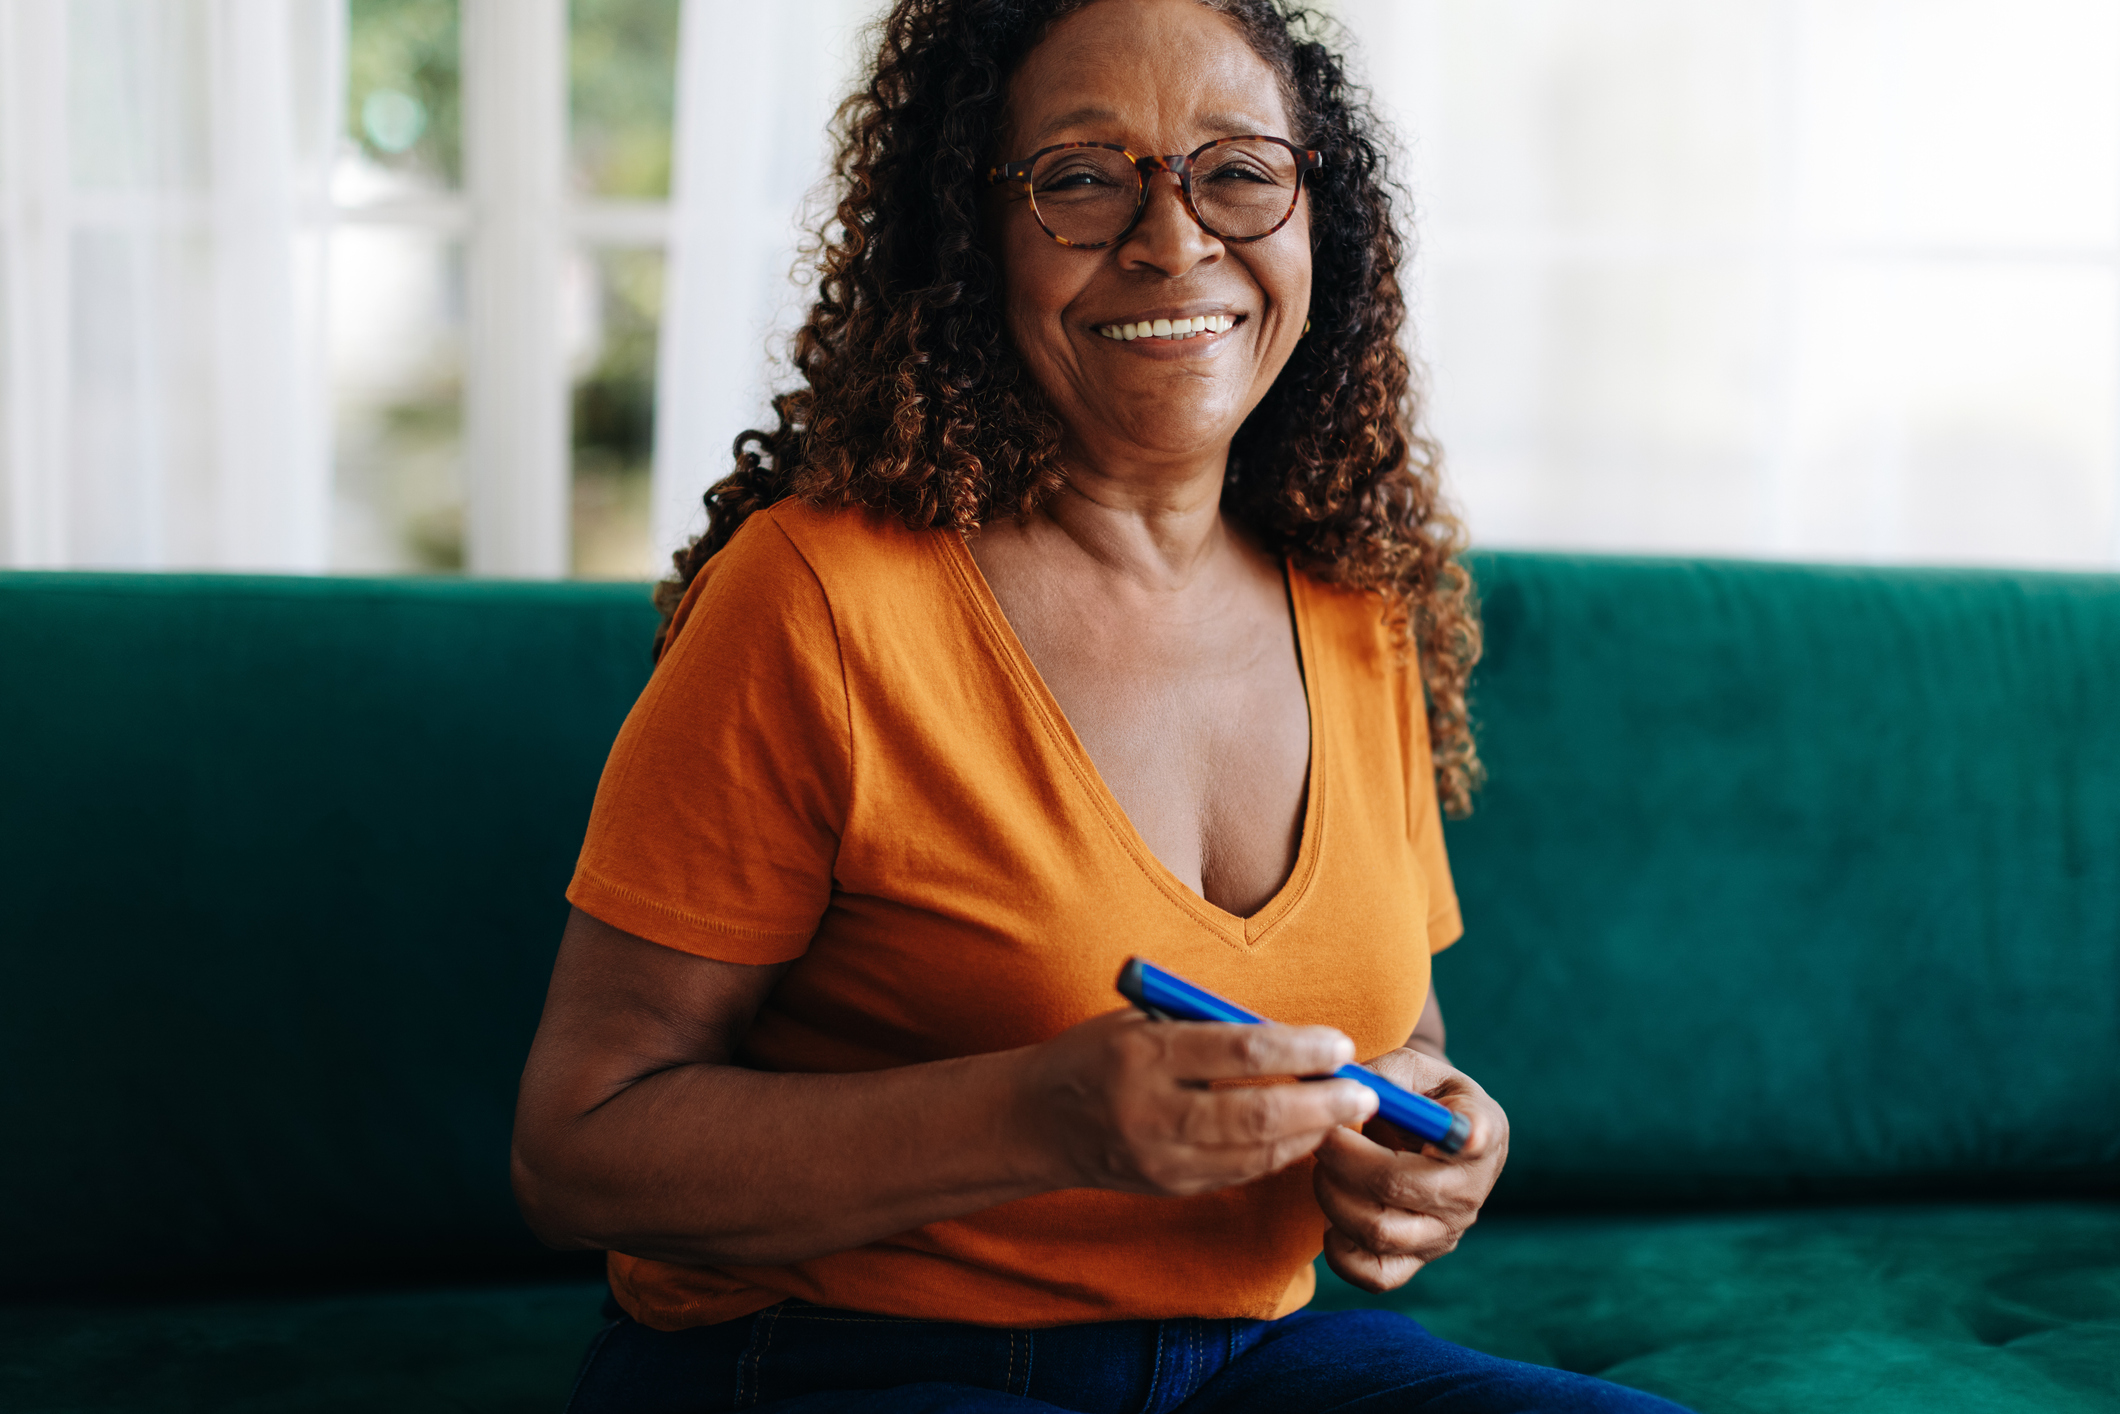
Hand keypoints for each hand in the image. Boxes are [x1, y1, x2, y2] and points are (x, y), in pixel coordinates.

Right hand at [1018, 1009, 1380, 1197]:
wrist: (1037, 1121)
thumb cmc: (1100, 1053)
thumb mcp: (1145, 1022)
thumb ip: (1211, 1029)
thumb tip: (1297, 1041)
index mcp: (1145, 1055)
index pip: (1241, 1052)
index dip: (1301, 1051)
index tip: (1341, 1044)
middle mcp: (1152, 1113)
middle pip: (1258, 1114)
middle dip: (1323, 1105)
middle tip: (1365, 1094)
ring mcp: (1161, 1159)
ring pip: (1257, 1153)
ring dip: (1312, 1134)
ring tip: (1348, 1115)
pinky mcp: (1171, 1187)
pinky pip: (1241, 1172)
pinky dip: (1281, 1154)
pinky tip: (1307, 1135)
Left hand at [1311, 1048, 1507, 1291]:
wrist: (1429, 1139)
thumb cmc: (1420, 1098)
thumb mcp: (1413, 1070)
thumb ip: (1386, 1074)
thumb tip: (1342, 1083)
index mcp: (1479, 1129)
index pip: (1477, 1138)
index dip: (1466, 1137)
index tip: (1455, 1133)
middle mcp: (1468, 1190)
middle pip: (1397, 1185)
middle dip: (1342, 1158)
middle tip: (1321, 1135)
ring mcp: (1444, 1232)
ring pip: (1379, 1231)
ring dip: (1332, 1196)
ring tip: (1323, 1167)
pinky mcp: (1416, 1261)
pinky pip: (1375, 1275)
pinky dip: (1340, 1251)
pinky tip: (1331, 1218)